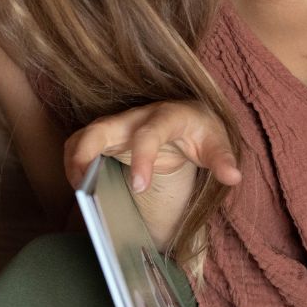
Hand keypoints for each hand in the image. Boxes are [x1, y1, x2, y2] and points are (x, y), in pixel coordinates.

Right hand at [63, 101, 241, 193]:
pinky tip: (80, 185)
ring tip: (79, 190)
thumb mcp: (216, 143)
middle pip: (100, 128)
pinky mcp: (103, 136)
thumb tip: (233, 177)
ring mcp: (115, 125)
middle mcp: (134, 117)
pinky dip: (73, 162)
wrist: (186, 117)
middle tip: (85, 187)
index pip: (149, 134)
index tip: (139, 187)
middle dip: (87, 154)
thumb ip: (223, 159)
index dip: (142, 159)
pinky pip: (78, 144)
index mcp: (165, 116)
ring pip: (83, 136)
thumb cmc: (199, 131)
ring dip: (75, 161)